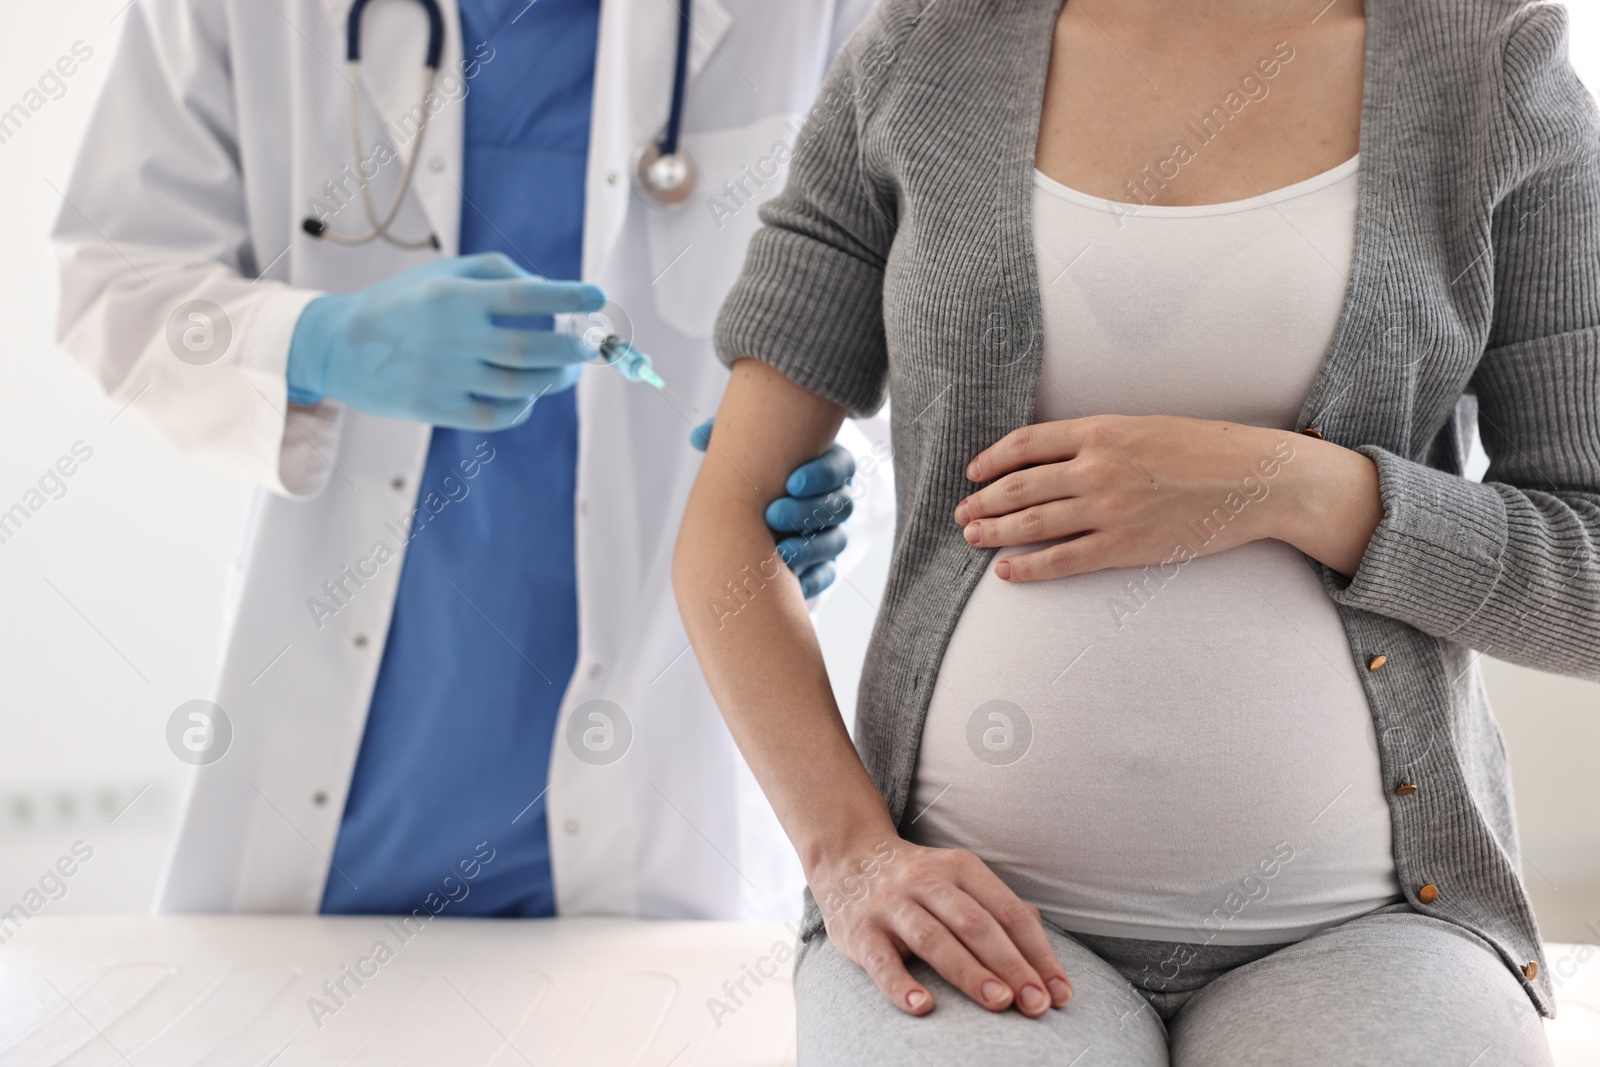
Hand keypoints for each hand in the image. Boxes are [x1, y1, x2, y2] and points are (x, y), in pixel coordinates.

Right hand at [287, 253, 603, 429]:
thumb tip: (549, 288)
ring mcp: (446, 377)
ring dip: (556, 379)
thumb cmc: (403, 303)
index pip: (524, 296)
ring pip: (522, 386)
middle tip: (590, 345)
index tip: (598, 296)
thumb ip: (497, 271)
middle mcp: (452, 337)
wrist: (340, 347)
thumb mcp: (442, 271)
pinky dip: (524, 406)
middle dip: (573, 348)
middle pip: (532, 348)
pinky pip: (499, 414)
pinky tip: (530, 393)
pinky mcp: (440, 409)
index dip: (568, 296)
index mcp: (453, 297)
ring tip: (568, 370)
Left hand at [692, 418, 854, 595]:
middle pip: (839, 505)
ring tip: (779, 549)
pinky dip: (811, 578)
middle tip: (772, 515)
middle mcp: (832, 500)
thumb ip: (721, 439)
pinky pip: (826, 574)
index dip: (822, 475)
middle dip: (807, 511)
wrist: (745, 515)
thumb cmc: (746, 475)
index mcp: (822, 466)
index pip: (840, 466)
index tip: (791, 482)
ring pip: (835, 541)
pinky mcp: (821, 564)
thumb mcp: (736, 453)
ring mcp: (829, 533)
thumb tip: (699, 439)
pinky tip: (791, 580)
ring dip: (809, 546)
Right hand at [811, 837, 1071, 1016]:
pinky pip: (881, 960)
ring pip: (934, 938)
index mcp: (960, 869)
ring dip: (969, 971)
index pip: (1007, 912)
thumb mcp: (957, 878)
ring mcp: (891, 904)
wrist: (846, 856)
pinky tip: (923, 1008)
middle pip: (976, 923)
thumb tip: (1038, 932)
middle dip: (1011, 965)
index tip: (1060, 992)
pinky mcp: (859, 930)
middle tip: (1037, 1004)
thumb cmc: (915, 880)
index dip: (1038, 953)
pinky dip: (901, 984)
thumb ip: (994, 904)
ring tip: (999, 1002)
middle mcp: (926, 881)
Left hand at [955, 414, 1315, 580]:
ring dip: (995, 532)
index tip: (974, 473)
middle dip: (983, 501)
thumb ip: (1099, 439)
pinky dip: (1029, 567)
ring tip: (973, 538)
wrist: (1256, 480)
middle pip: (1020, 486)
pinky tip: (1007, 571)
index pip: (1026, 443)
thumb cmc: (1206, 449)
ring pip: (1034, 523)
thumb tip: (1054, 458)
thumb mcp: (1145, 427)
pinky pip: (1063, 560)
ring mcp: (1110, 509)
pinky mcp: (1125, 546)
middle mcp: (1097, 467)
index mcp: (1101, 430)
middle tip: (962, 513)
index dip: (992, 460)